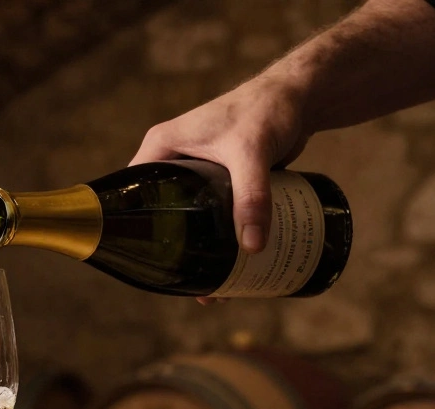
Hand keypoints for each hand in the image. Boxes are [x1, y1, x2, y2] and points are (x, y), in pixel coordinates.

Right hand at [130, 77, 309, 303]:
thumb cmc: (267, 109)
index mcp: (161, 148)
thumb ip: (252, 197)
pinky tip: (233, 263)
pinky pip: (213, 214)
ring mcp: (197, 171)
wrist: (301, 95)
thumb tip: (253, 248)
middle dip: (174, 252)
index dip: (135, 228)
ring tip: (214, 287)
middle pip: (161, 214)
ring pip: (189, 219)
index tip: (149, 265)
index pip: (132, 193)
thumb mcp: (252, 153)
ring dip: (200, 250)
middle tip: (189, 284)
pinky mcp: (222, 179)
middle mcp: (173, 160)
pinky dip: (220, 237)